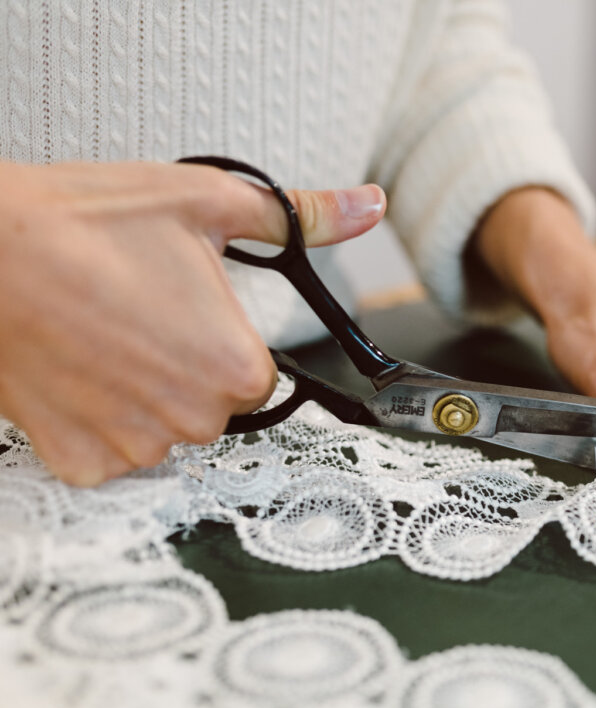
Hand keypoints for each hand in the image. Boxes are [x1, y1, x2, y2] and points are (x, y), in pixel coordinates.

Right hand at [0, 160, 385, 485]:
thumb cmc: (87, 222)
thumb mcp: (209, 202)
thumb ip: (299, 218)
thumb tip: (367, 206)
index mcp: (236, 369)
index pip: (256, 377)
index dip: (220, 341)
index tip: (181, 313)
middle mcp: (193, 420)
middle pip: (211, 407)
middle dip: (182, 370)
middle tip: (132, 317)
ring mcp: (132, 446)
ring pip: (159, 430)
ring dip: (137, 396)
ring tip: (96, 338)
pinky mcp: (76, 460)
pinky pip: (107, 453)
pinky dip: (92, 420)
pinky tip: (72, 372)